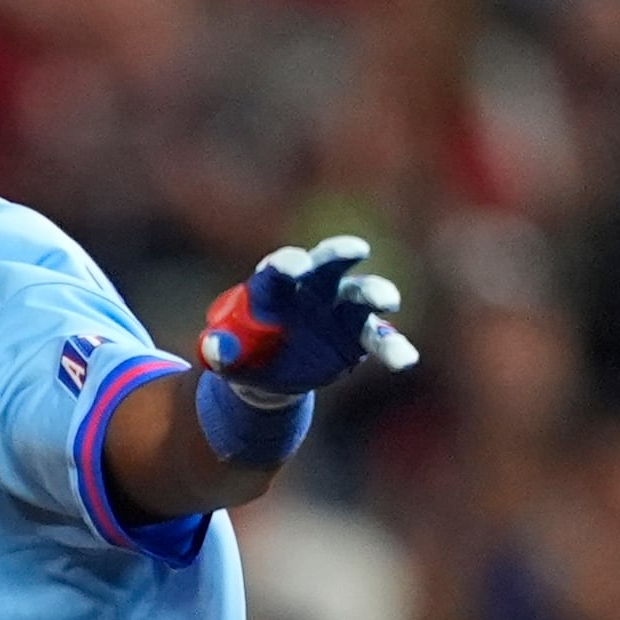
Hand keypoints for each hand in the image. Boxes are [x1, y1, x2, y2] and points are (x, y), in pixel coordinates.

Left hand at [198, 234, 419, 399]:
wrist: (269, 370)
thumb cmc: (243, 352)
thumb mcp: (224, 355)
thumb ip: (218, 350)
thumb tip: (214, 350)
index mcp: (275, 285)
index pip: (281, 266)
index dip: (289, 263)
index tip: (297, 266)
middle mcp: (312, 287)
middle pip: (329, 263)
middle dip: (341, 253)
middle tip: (356, 248)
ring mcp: (339, 310)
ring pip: (362, 295)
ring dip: (376, 293)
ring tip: (388, 300)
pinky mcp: (358, 336)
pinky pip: (381, 339)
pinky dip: (394, 347)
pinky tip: (405, 358)